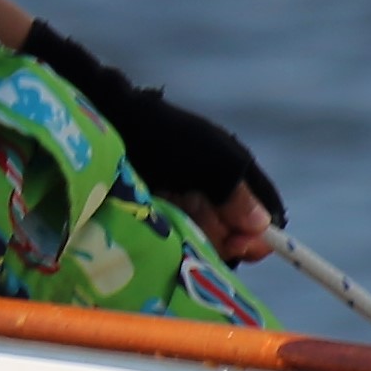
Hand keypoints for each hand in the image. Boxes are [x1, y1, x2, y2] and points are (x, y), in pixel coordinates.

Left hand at [19, 20, 280, 255]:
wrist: (106, 123)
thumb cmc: (163, 135)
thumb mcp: (209, 159)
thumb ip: (235, 190)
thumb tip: (263, 226)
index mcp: (235, 168)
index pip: (264, 210)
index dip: (261, 233)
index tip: (244, 247)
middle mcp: (215, 186)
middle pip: (237, 231)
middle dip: (231, 243)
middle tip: (213, 247)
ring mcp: (187, 200)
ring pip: (209, 238)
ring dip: (203, 246)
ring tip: (185, 240)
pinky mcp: (161, 211)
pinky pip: (181, 238)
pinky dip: (180, 244)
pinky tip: (169, 242)